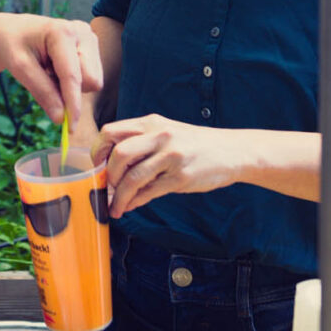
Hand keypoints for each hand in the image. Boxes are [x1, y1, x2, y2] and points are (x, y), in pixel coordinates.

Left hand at [0, 15, 102, 122]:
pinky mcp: (91, 47)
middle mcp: (82, 32)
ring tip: (49, 71)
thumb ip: (42, 92)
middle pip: (91, 80)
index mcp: (63, 32)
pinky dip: (72, 81)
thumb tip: (61, 119)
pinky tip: (57, 69)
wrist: (12, 30)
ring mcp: (90, 38)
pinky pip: (90, 78)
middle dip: (70, 90)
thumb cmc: (13, 45)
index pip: (73, 76)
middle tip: (45, 80)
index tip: (70, 128)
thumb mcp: (19, 68)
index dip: (72, 104)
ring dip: (70, 85)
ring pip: (93, 81)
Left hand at [95, 116, 255, 214]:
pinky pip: (150, 192)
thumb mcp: (167, 132)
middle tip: (106, 188)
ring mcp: (171, 157)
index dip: (98, 151)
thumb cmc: (195, 144)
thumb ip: (141, 144)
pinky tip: (130, 206)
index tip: (97, 167)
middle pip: (118, 154)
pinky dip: (135, 201)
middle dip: (107, 176)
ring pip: (132, 178)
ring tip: (115, 207)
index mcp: (151, 123)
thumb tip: (112, 167)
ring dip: (119, 196)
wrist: (233, 151)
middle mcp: (159, 136)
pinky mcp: (181, 177)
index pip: (111, 132)